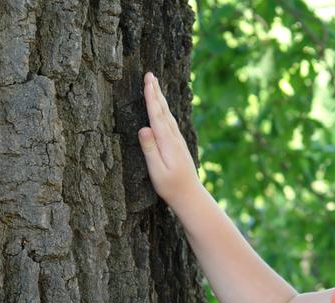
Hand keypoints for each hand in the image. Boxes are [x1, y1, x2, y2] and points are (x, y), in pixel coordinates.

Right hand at [138, 72, 201, 209]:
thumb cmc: (170, 186)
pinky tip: (164, 109)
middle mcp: (174, 137)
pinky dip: (165, 110)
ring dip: (161, 99)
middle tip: (150, 74)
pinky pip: (170, 121)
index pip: (157, 115)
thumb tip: (144, 128)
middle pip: (163, 110)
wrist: (190, 195)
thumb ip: (150, 149)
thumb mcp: (157, 170)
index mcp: (167, 142)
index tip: (148, 81)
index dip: (151, 97)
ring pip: (168, 114)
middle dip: (156, 92)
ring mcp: (178, 140)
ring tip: (155, 86)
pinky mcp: (178, 144)